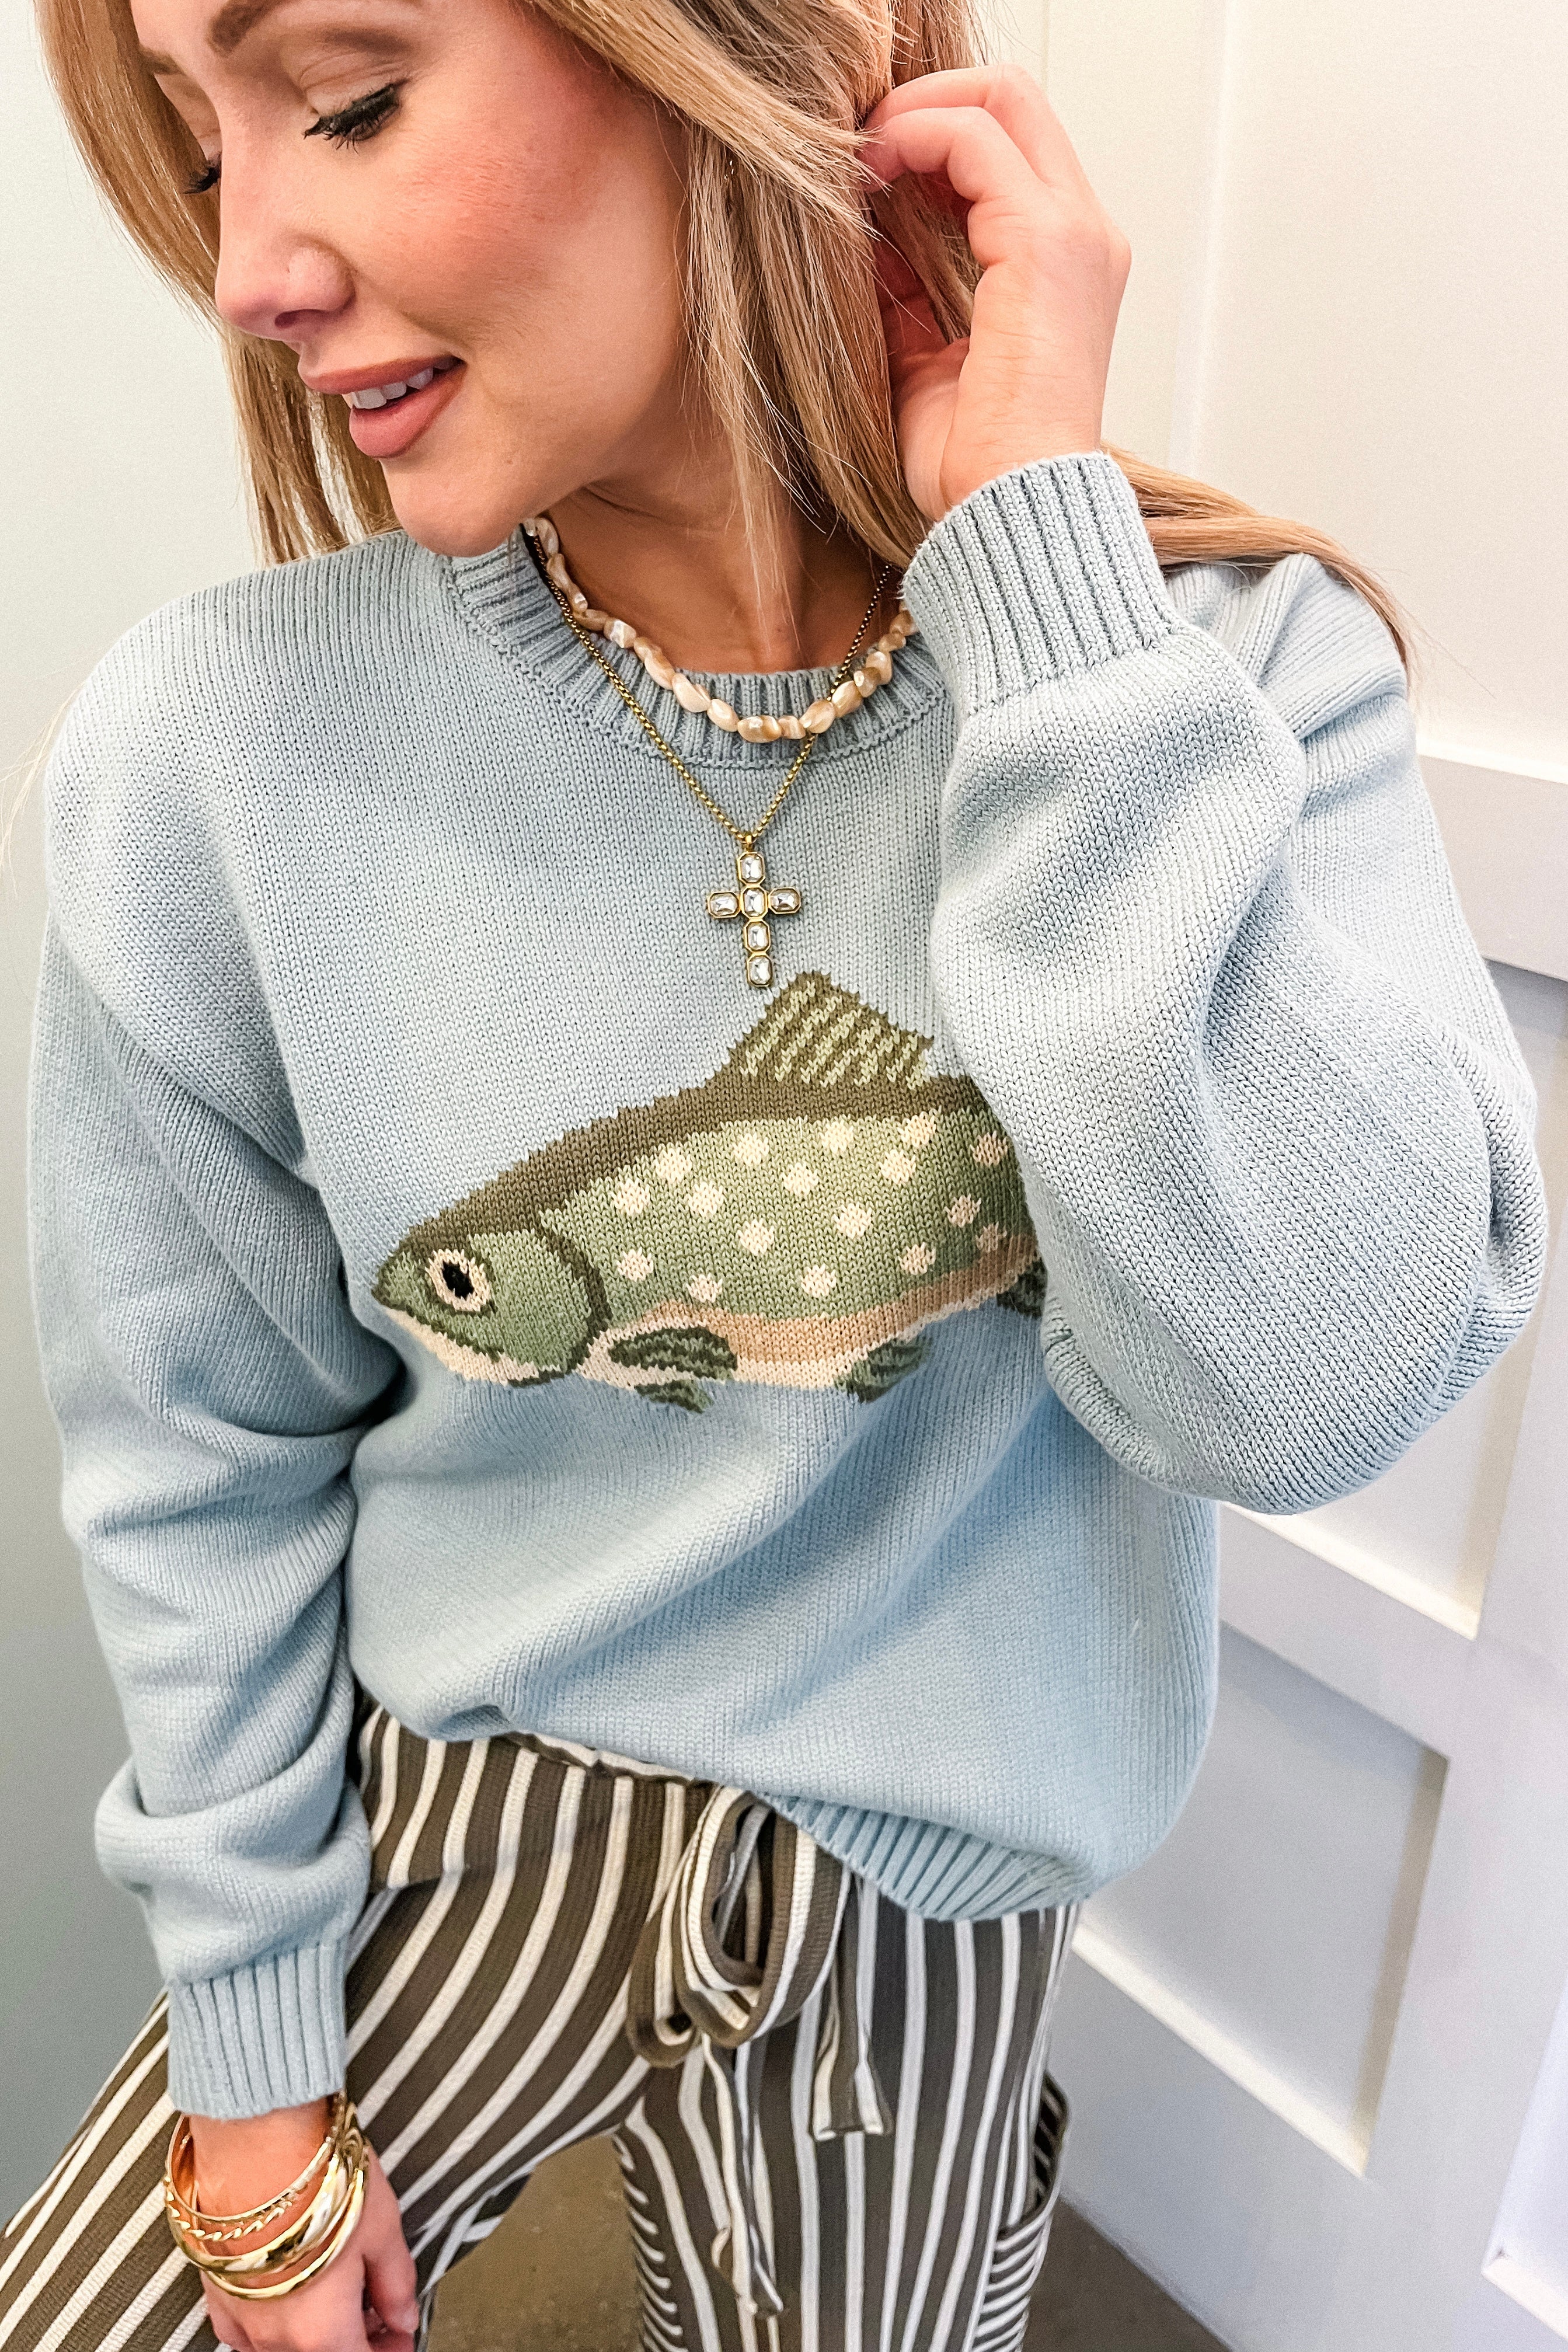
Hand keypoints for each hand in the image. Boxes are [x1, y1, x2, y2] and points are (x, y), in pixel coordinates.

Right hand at [188, 2103, 418, 2351]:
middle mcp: (275, 2337)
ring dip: (315, 2333)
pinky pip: (247, 2331)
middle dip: (356, 2340)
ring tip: (340, 2294)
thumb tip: (403, 2314)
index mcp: (321, 2332)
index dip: (389, 2349)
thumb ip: (395, 2283)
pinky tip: (293, 2291)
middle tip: (378, 2312)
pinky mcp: (215, 2292)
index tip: (400, 2333)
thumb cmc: (317, 2179)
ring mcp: (240, 2318)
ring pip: (284, 2348)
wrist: (252, 2139)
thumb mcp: (382, 2229)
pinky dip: (276, 2321)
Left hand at [860, 66, 1130, 520]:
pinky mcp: (1043, 241)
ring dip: (910, 115)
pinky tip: (866, 175)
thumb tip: (862, 239)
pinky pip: (971, 139)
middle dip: (924, 102)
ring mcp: (1072, 233)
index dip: (932, 137)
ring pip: (996, 102)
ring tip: (854, 159)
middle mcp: (1083, 236)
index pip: (1008, 153)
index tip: (866, 169)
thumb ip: (905, 295)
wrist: (1008, 514)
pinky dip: (910, 138)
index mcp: (1066, 266)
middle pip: (1012, 102)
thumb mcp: (925, 363)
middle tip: (857, 144)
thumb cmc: (974, 467)